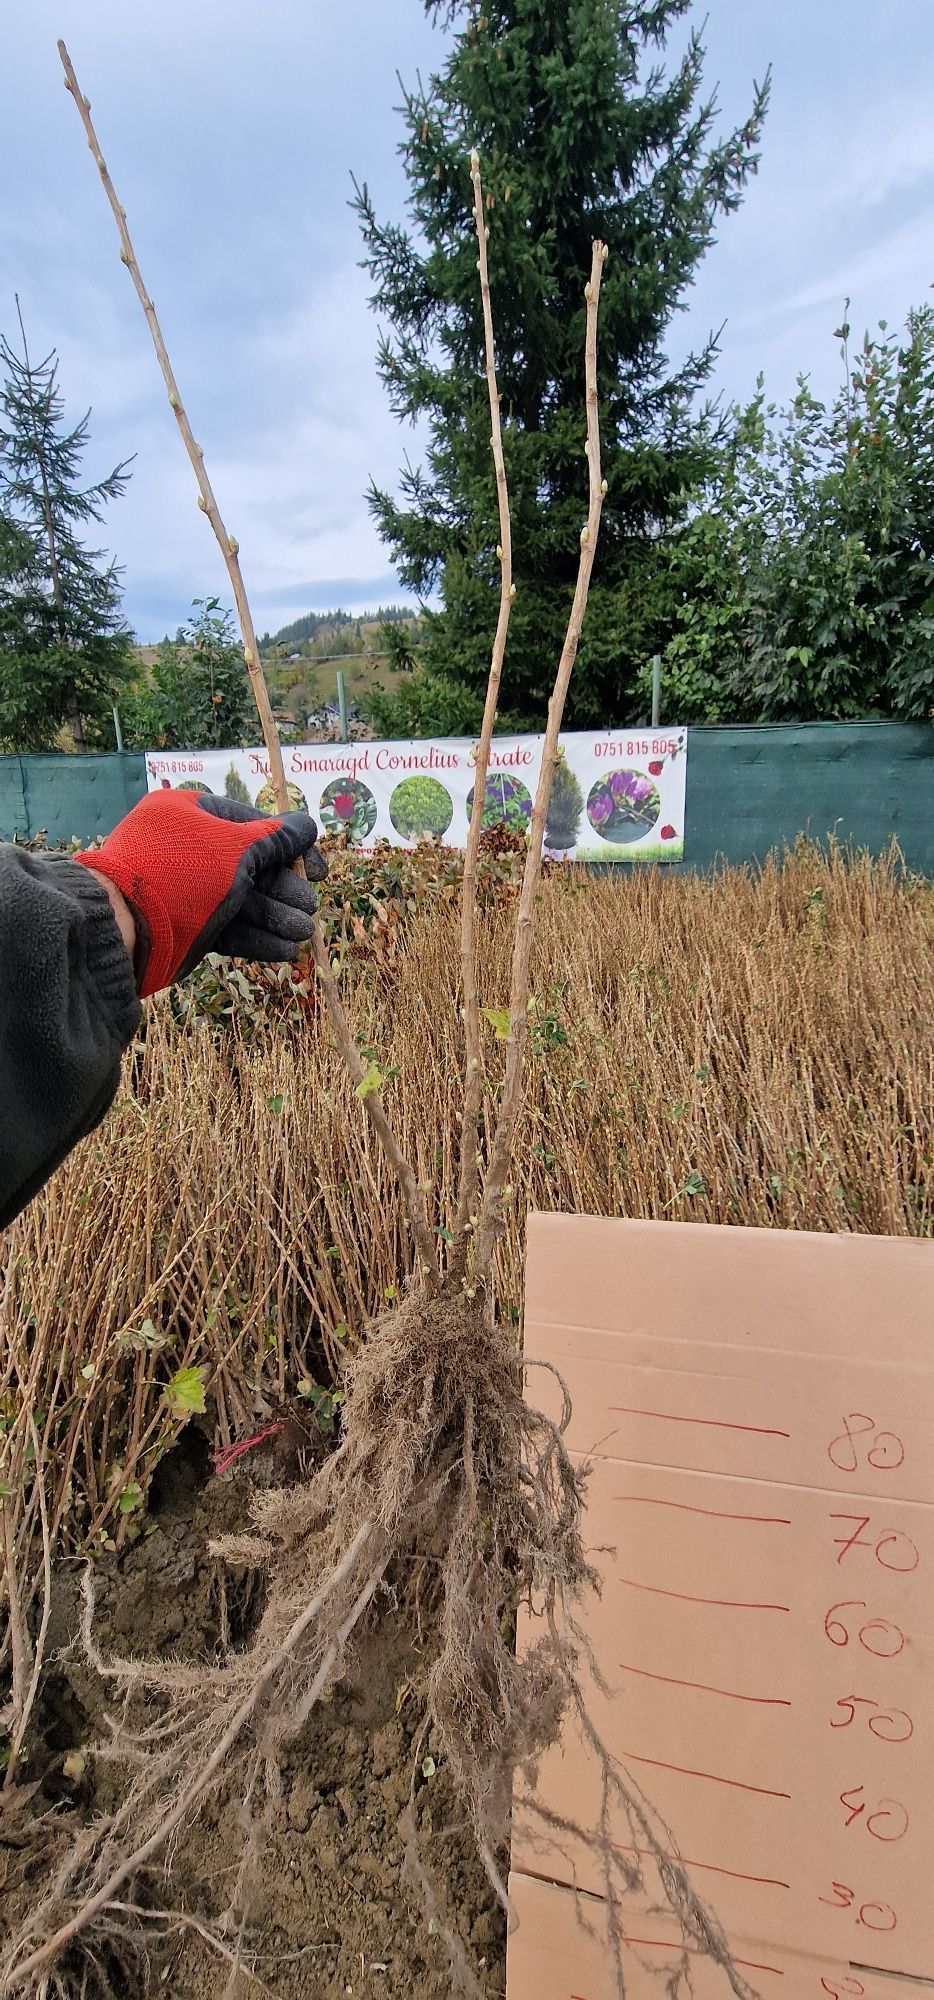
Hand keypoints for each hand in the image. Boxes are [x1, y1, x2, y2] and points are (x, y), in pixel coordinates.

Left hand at [75, 790, 326, 996]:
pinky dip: (256, 938)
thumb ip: (277, 837)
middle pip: (252, 866)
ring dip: (276, 917)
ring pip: (243, 900)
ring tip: (301, 934)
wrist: (126, 928)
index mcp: (193, 814)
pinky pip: (229, 926)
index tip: (317, 873)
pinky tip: (283, 951)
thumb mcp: (236, 848)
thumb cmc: (182, 874)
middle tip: (308, 911)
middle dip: (284, 890)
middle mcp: (190, 848)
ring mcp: (188, 888)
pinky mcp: (188, 924)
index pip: (255, 824)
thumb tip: (309, 825)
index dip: (292, 848)